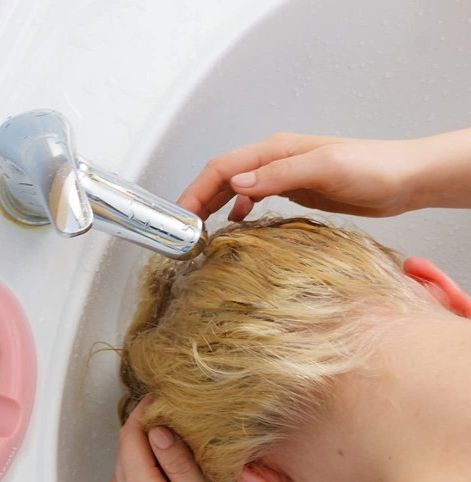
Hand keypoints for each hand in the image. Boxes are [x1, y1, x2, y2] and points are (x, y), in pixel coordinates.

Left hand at [110, 398, 254, 481]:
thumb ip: (180, 467)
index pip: (130, 442)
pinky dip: (138, 471)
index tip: (162, 396)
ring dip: (138, 449)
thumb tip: (157, 431)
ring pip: (122, 474)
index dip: (143, 414)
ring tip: (167, 434)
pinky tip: (161, 471)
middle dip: (140, 427)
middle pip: (122, 456)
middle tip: (169, 409)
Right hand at [178, 132, 424, 221]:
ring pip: (234, 188)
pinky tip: (235, 224)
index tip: (180, 217)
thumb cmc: (371, 169)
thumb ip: (279, 175)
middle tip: (181, 229)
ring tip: (198, 230)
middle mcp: (273, 161)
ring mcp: (282, 176)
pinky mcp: (292, 190)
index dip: (196, 191)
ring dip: (213, 205)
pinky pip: (253, 198)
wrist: (402, 180)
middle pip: (222, 177)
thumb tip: (235, 184)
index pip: (222, 168)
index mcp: (275, 150)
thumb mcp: (324, 168)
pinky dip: (237, 210)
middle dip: (197, 200)